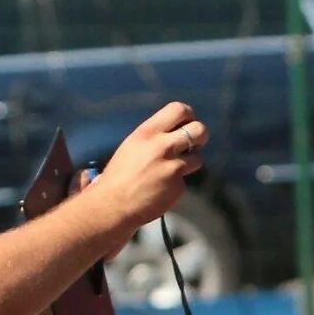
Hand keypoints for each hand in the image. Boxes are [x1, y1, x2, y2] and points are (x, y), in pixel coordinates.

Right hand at [96, 102, 204, 232]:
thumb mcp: (134, 145)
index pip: (179, 109)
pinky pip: (185, 181)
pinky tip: (162, 188)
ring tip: (171, 170)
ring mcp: (173, 167)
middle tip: (193, 144)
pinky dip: (177, 184)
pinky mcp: (178, 187)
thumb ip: (156, 136)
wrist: (113, 205)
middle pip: (199, 130)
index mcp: (148, 132)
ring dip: (190, 163)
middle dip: (200, 136)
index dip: (188, 116)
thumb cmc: (119, 175)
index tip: (186, 123)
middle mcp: (163, 146)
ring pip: (198, 158)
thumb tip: (177, 132)